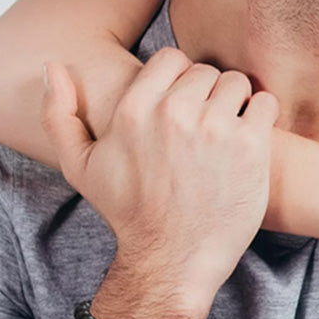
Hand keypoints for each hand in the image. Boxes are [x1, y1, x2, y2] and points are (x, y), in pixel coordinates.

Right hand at [42, 49, 278, 318]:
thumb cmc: (129, 214)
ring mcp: (215, 128)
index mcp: (135, 109)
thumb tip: (54, 67)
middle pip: (206, 71)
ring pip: (236, 83)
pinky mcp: (250, 146)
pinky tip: (250, 138)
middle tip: (207, 125)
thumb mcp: (81, 167)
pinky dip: (261, 114)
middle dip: (207, 94)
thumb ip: (61, 115)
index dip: (180, 78)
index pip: (171, 58)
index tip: (184, 106)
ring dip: (236, 103)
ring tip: (229, 131)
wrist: (172, 259)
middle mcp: (175, 113)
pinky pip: (265, 103)